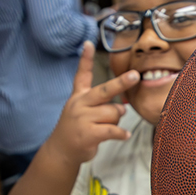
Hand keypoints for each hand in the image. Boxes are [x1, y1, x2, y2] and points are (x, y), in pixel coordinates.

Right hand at [46, 42, 139, 166]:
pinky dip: (120, 133)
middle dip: (120, 83)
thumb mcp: (82, 111)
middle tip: (134, 76)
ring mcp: (82, 119)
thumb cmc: (77, 129)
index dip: (85, 59)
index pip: (82, 75)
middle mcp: (79, 104)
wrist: (61, 151)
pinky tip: (124, 135)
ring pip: (113, 113)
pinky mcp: (87, 134)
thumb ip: (101, 105)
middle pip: (104, 91)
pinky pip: (112, 130)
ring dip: (116, 121)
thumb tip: (122, 108)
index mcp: (78, 96)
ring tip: (107, 126)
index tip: (88, 43)